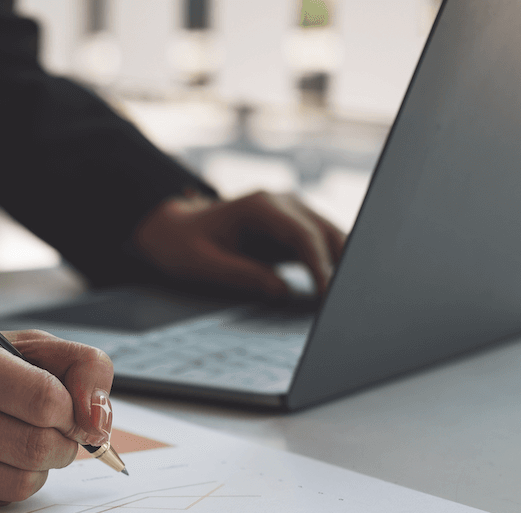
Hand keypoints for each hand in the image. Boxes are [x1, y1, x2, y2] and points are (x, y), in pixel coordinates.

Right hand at [0, 307, 114, 507]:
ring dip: (40, 468)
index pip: (43, 397)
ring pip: (17, 482)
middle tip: (56, 432)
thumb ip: (79, 366)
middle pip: (34, 446)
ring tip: (28, 446)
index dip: (72, 410)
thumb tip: (99, 422)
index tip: (70, 410)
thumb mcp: (18, 345)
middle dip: (62, 443)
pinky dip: (9, 483)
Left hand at [133, 190, 346, 298]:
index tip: (327, 294)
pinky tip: (334, 292)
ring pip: (331, 237)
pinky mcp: (295, 229)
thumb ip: (241, 275)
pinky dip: (332, 266)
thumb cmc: (184, 244)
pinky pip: (322, 246)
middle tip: (345, 301)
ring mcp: (292, 213)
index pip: (302, 234)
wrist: (175, 230)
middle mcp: (283, 203)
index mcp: (261, 206)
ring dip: (341, 265)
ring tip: (345, 300)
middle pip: (325, 232)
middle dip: (340, 265)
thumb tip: (282, 291)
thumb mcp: (203, 263)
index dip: (319, 265)